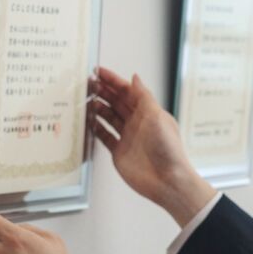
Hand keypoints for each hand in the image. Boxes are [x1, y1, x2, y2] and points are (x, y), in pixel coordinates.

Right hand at [90, 66, 216, 226]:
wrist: (166, 181)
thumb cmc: (168, 150)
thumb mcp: (156, 116)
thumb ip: (143, 96)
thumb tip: (135, 78)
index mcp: (148, 112)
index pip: (128, 91)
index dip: (113, 81)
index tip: (98, 72)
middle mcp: (137, 123)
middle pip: (117, 102)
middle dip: (102, 91)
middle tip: (87, 83)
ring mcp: (128, 137)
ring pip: (109, 117)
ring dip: (98, 107)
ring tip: (85, 100)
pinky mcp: (120, 151)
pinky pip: (105, 135)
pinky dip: (97, 128)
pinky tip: (89, 121)